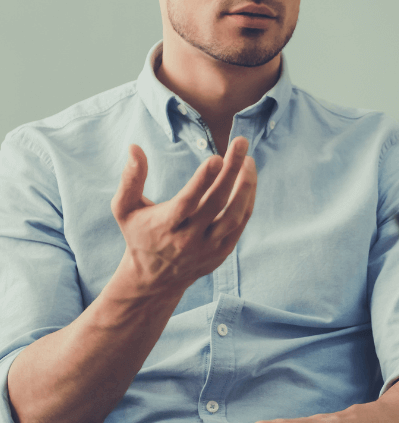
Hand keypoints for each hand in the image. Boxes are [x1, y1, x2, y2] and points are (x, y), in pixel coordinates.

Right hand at [111, 136, 255, 295]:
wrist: (154, 280)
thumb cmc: (139, 235)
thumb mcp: (125, 209)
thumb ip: (130, 179)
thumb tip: (134, 148)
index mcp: (165, 226)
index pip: (187, 202)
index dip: (202, 180)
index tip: (217, 157)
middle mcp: (188, 238)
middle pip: (216, 203)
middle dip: (231, 170)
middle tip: (241, 143)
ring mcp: (208, 247)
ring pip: (234, 215)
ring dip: (246, 186)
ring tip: (249, 160)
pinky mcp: (222, 252)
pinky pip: (240, 223)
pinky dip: (247, 200)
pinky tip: (248, 179)